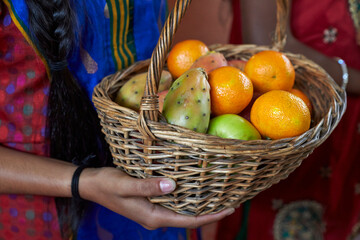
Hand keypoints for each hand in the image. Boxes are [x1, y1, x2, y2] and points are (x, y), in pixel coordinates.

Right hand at [79, 167, 234, 229]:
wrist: (92, 185)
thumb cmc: (107, 184)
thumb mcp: (126, 184)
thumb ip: (148, 186)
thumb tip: (173, 186)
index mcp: (152, 216)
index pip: (188, 220)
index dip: (210, 216)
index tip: (229, 208)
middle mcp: (156, 217)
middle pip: (189, 218)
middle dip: (210, 211)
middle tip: (231, 200)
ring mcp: (154, 211)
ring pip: (183, 211)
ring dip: (201, 205)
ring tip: (219, 195)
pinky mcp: (151, 203)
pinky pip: (175, 204)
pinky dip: (188, 199)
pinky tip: (196, 190)